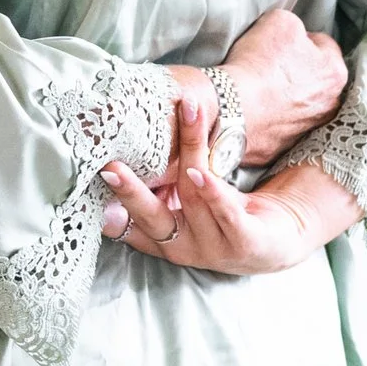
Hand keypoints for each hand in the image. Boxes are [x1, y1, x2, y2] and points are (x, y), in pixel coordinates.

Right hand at [99, 94, 359, 274]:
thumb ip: (149, 192)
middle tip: (110, 168)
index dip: (108, 209)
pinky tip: (200, 172)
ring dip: (187, 153)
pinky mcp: (247, 243)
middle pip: (152, 218)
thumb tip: (110, 162)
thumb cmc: (217, 215)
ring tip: (185, 116)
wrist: (276, 241)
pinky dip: (212, 192)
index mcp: (161, 241)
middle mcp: (183, 249)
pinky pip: (226, 214)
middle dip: (131, 193)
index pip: (128, 227)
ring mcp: (214, 249)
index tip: (90, 184)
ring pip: (193, 196)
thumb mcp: (180, 206)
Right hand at [218, 8, 347, 165]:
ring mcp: (309, 128)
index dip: (299, 38)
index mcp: (335, 72)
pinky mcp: (286, 146)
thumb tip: (296, 35)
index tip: (279, 42)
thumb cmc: (258, 64)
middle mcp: (330, 104)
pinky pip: (281, 125)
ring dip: (287, 96)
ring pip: (301, 104)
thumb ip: (296, 25)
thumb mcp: (280, 22)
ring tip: (261, 89)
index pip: (323, 44)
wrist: (232, 109)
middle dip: (298, 71)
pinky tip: (255, 109)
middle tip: (270, 65)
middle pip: (316, 78)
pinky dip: (271, 118)